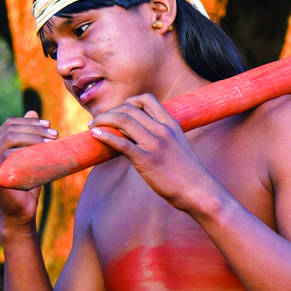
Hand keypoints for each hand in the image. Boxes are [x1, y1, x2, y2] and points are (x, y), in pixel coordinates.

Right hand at [0, 112, 56, 224]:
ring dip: (34, 136)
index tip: (49, 125)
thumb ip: (29, 137)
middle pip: (10, 129)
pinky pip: (8, 154)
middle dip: (34, 128)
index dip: (29, 121)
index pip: (9, 124)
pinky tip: (42, 151)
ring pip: (9, 138)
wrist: (22, 213)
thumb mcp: (30, 156)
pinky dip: (27, 148)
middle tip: (55, 134)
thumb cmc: (27, 184)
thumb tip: (33, 111)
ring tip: (52, 140)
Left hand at [87, 95, 223, 213]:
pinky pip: (121, 143)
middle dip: (109, 112)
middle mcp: (162, 130)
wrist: (198, 191)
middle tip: (99, 121)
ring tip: (92, 126)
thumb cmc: (188, 173)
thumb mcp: (178, 146)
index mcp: (171, 124)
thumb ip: (163, 137)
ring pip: (123, 121)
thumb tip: (141, 137)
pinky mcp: (147, 160)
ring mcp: (154, 144)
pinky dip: (105, 136)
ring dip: (102, 121)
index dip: (128, 102)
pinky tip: (95, 135)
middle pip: (129, 109)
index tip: (119, 113)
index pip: (147, 99)